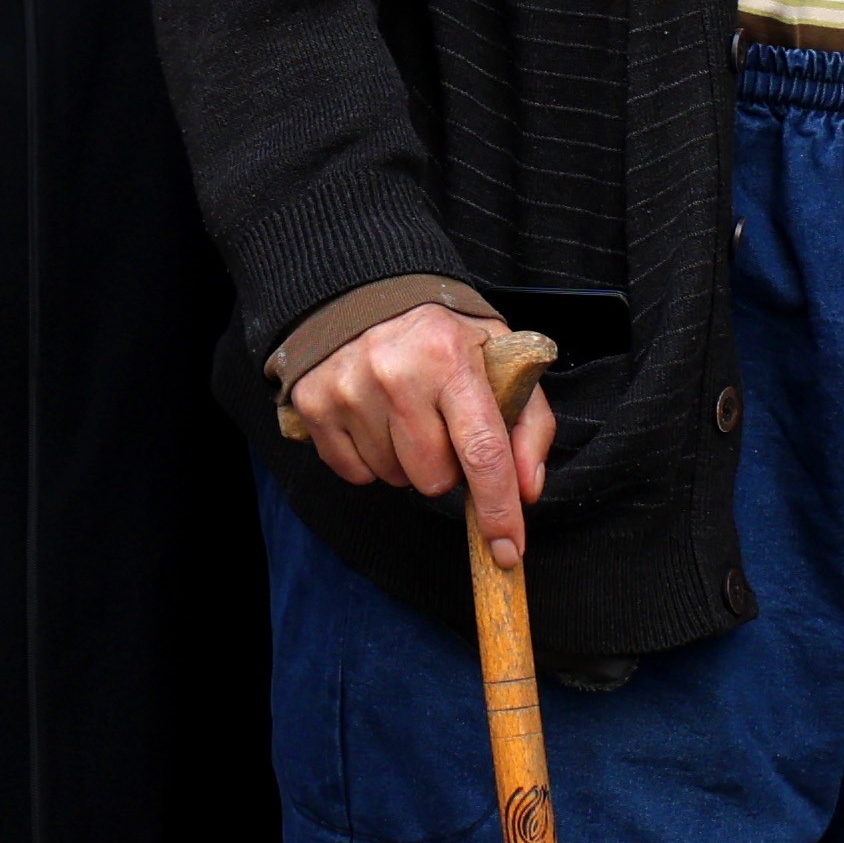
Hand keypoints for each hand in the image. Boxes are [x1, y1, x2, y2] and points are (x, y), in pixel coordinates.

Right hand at [287, 301, 558, 568]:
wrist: (364, 291)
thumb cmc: (443, 334)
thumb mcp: (499, 358)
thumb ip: (528, 424)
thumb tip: (526, 492)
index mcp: (450, 358)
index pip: (482, 452)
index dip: (498, 509)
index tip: (508, 551)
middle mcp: (396, 374)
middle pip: (435, 478)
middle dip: (448, 468)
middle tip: (443, 425)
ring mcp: (349, 391)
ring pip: (395, 479)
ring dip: (408, 462)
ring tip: (407, 415)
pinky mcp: (314, 406)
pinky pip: (355, 474)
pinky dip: (372, 460)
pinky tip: (376, 421)